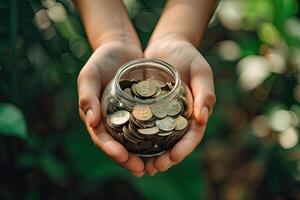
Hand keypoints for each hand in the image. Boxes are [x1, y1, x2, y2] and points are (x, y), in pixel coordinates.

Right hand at [77, 40, 145, 176]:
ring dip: (142, 155)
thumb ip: (87, 97)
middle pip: (119, 145)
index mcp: (96, 117)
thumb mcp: (89, 76)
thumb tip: (91, 123)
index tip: (122, 157)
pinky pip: (147, 126)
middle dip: (129, 159)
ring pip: (134, 141)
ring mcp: (127, 116)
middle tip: (142, 170)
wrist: (119, 47)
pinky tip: (165, 145)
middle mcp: (111, 120)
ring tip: (155, 165)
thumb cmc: (100, 60)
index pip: (102, 138)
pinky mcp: (141, 110)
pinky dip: (153, 137)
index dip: (111, 150)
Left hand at [143, 34, 215, 174]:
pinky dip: (136, 137)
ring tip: (138, 166)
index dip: (183, 149)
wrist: (167, 45)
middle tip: (152, 168)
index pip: (191, 136)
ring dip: (149, 154)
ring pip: (156, 140)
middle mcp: (178, 118)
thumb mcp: (200, 70)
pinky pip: (141, 126)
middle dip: (164, 158)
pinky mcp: (147, 109)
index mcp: (194, 113)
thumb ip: (205, 92)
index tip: (173, 158)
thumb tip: (203, 118)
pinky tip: (126, 145)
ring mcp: (162, 115)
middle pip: (173, 144)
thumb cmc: (188, 55)